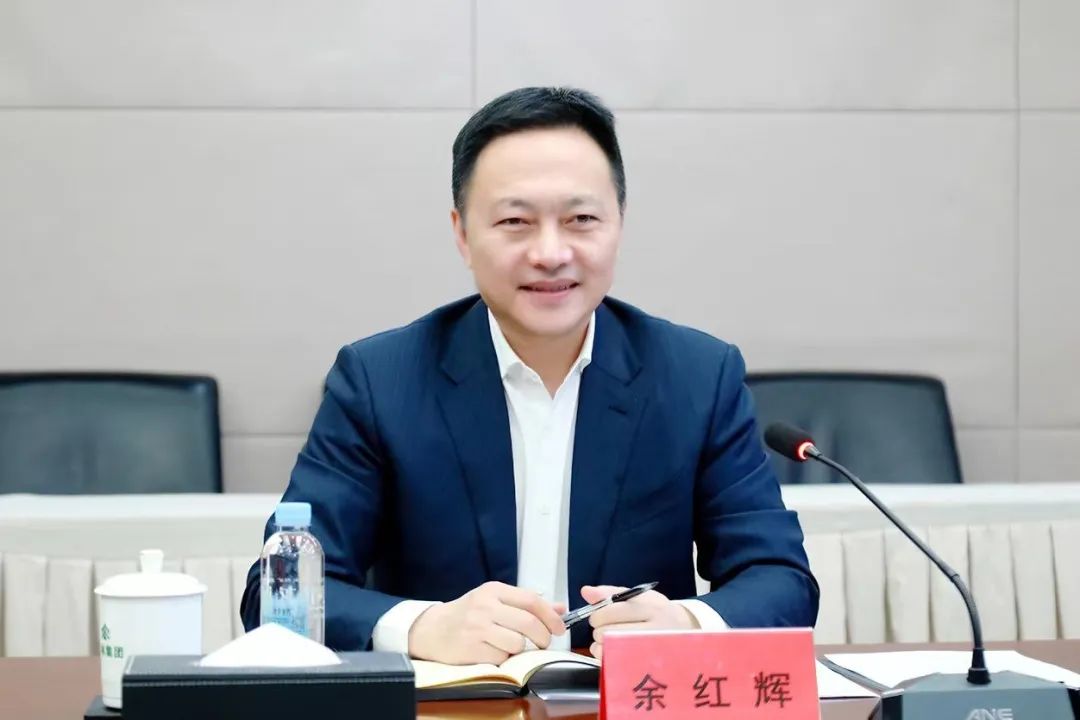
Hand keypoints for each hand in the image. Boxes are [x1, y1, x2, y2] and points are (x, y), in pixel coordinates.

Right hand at [408, 581, 566, 664]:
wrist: (432, 629)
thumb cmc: (468, 614)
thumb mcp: (494, 600)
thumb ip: (526, 604)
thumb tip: (560, 609)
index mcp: (494, 590)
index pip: (531, 600)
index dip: (550, 616)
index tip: (559, 628)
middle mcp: (485, 606)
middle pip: (528, 623)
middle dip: (543, 637)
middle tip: (543, 643)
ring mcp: (477, 628)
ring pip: (517, 643)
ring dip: (521, 650)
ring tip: (512, 647)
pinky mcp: (471, 648)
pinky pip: (501, 658)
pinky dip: (502, 659)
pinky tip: (493, 652)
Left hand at [581, 584, 698, 659]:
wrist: (685, 632)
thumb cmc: (658, 613)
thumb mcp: (640, 597)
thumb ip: (612, 593)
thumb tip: (586, 591)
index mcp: (651, 607)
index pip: (614, 610)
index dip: (598, 614)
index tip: (598, 616)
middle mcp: (654, 629)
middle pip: (609, 631)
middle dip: (598, 630)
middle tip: (603, 629)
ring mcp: (651, 651)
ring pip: (610, 648)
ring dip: (600, 645)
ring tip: (608, 640)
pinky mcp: (646, 667)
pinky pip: (615, 663)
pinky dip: (606, 657)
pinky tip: (611, 652)